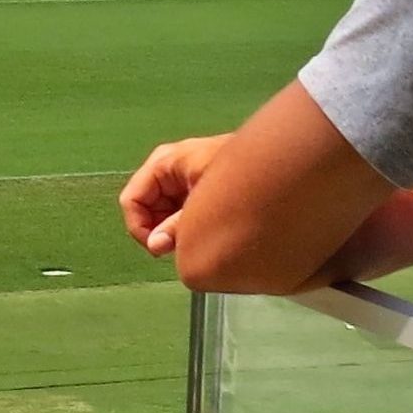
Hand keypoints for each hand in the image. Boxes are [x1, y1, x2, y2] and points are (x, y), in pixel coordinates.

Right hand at [121, 137, 231, 254]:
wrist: (280, 162)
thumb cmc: (240, 177)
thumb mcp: (201, 207)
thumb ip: (176, 228)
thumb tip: (156, 246)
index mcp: (164, 163)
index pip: (132, 200)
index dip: (140, 228)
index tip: (161, 250)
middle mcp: (169, 165)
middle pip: (146, 205)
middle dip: (159, 229)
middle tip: (182, 245)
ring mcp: (183, 173)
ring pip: (162, 208)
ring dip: (173, 227)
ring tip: (197, 235)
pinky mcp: (198, 181)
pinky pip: (179, 205)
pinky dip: (186, 220)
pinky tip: (206, 227)